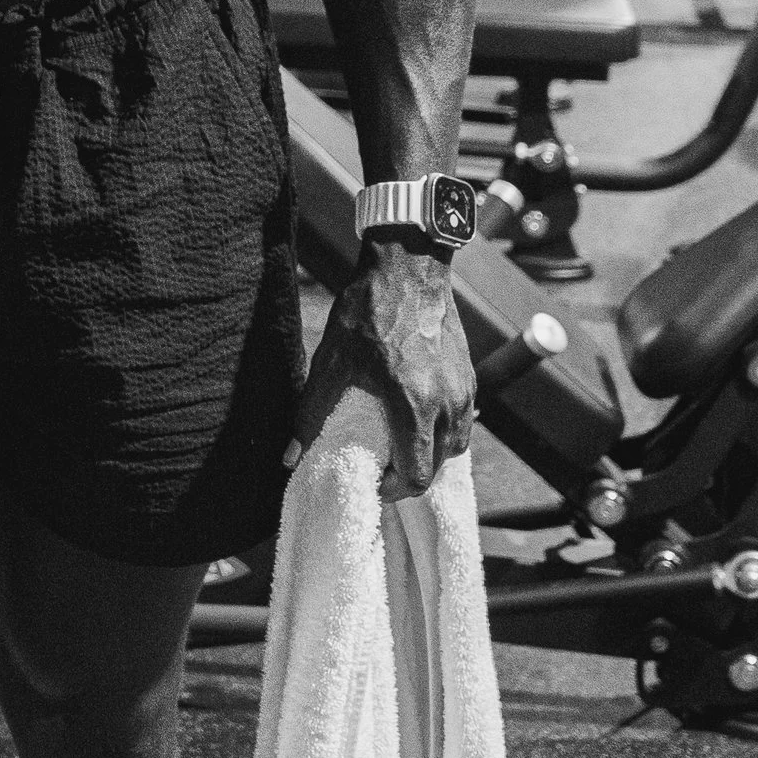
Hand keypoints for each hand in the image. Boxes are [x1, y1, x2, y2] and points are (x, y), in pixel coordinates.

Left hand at [286, 240, 475, 498]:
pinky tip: (419, 418)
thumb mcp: (329, 366)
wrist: (407, 267)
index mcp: (414, 405)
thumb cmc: (366, 313)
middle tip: (385, 468)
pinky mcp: (469, 375)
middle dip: (412, 475)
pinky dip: (444, 430)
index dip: (394, 490)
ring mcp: (464, 389)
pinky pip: (464, 419)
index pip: (417, 475)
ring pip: (456, 444)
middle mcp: (447, 403)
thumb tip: (289, 457)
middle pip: (440, 466)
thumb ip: (310, 417)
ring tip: (402, 446)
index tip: (375, 482)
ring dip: (431, 454)